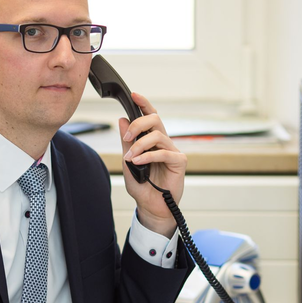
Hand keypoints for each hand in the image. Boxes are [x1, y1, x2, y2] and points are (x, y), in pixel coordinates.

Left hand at [119, 93, 186, 236]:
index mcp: (152, 140)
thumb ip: (127, 143)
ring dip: (140, 145)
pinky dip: (148, 156)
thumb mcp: (129, 162)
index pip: (150, 117)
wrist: (151, 207)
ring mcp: (172, 151)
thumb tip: (122, 120)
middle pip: (155, 120)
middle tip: (126, 138)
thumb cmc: (142, 187)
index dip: (144, 104)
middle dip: (138, 124)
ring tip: (130, 158)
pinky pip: (163, 152)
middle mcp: (163, 142)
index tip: (134, 95)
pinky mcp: (179, 162)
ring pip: (157, 135)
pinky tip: (138, 163)